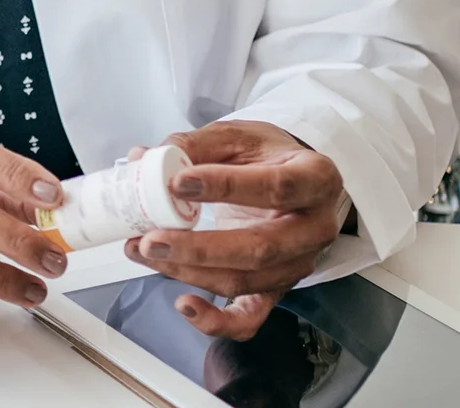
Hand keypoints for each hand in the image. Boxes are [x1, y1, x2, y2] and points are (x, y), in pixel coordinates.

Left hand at [124, 121, 345, 339]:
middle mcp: (315, 228)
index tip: (176, 183)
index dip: (225, 187)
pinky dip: (217, 322)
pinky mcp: (277, 289)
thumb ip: (194, 146)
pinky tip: (184, 306)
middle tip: (151, 239)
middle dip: (199, 248)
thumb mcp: (237, 137)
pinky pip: (251, 317)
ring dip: (189, 273)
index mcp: (316, 178)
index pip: (275, 187)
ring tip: (143, 252)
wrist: (292, 178)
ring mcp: (298, 264)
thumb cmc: (266, 155)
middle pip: (260, 248)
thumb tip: (143, 159)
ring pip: (246, 280)